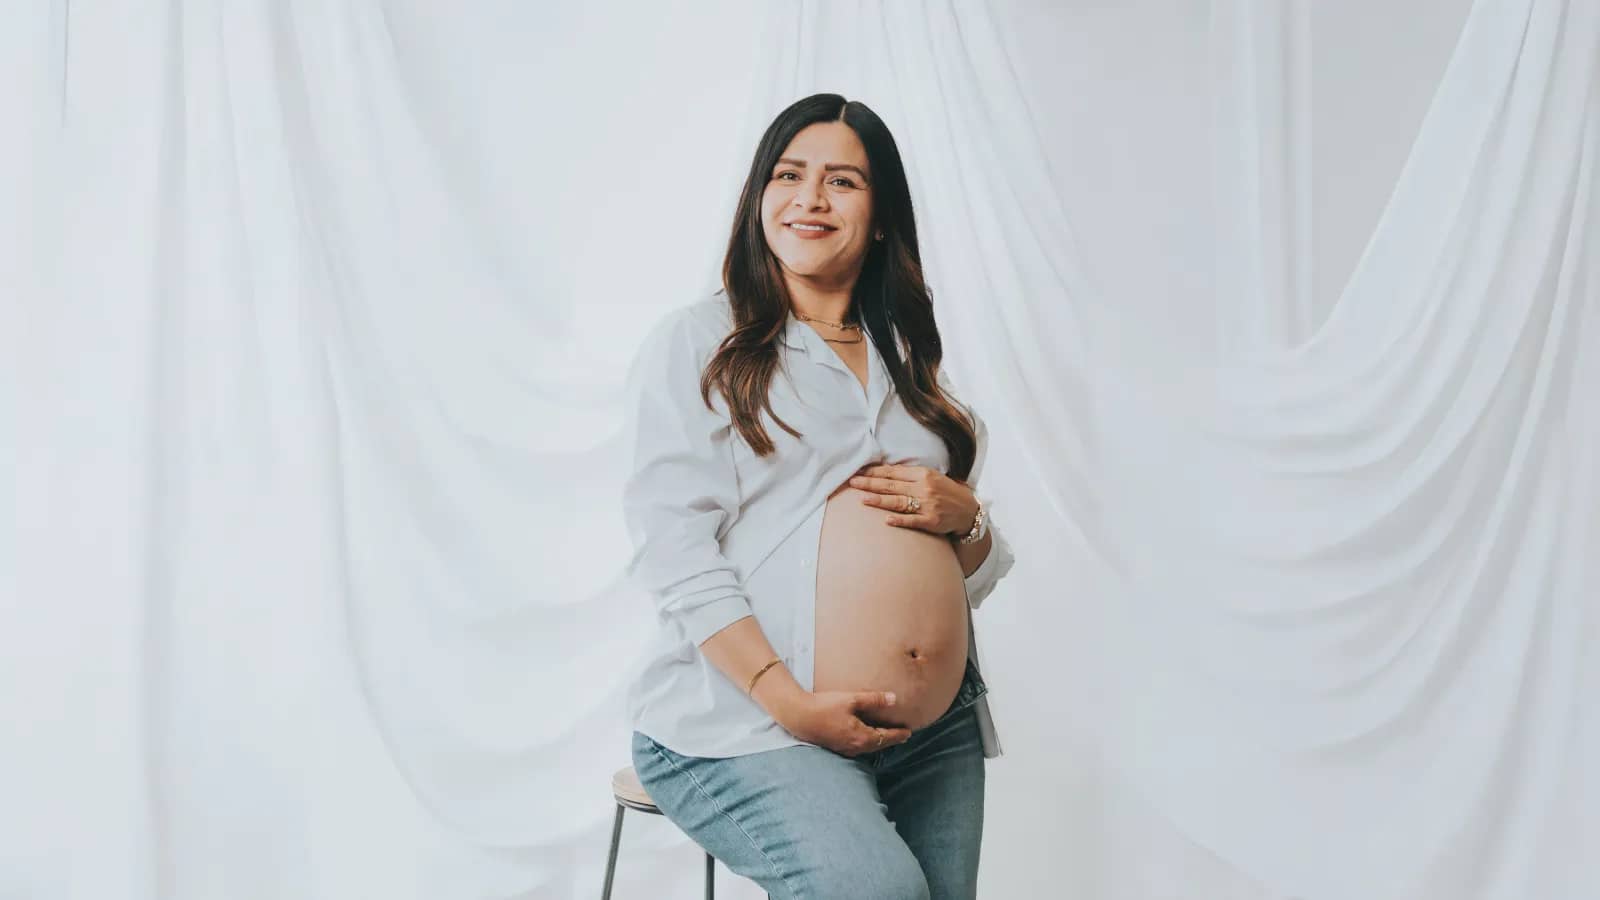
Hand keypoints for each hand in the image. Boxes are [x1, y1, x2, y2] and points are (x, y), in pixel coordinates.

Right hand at [779, 690, 912, 757]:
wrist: (799, 716)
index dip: (898, 734)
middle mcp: (855, 746)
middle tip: (902, 736)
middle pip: (878, 744)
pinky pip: (857, 747)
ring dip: (878, 742)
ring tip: (885, 736)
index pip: (886, 737)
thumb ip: (874, 700)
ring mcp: (844, 748)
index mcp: (861, 736)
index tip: (909, 732)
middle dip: (890, 739)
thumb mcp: (852, 700)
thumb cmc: (825, 706)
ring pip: (867, 747)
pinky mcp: (835, 746)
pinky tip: (864, 737)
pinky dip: (866, 742)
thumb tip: (894, 699)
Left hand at [848, 464, 978, 535]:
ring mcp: (927, 505)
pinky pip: (912, 521)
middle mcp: (924, 488)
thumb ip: (911, 475)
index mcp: (924, 474)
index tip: (859, 471)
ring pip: (898, 502)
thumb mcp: (932, 477)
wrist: (968, 511)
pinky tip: (886, 520)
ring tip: (863, 499)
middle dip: (870, 483)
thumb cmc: (947, 492)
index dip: (875, 472)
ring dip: (879, 500)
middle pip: (892, 486)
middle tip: (853, 482)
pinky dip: (900, 520)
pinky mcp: (931, 521)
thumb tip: (885, 472)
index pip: (894, 472)